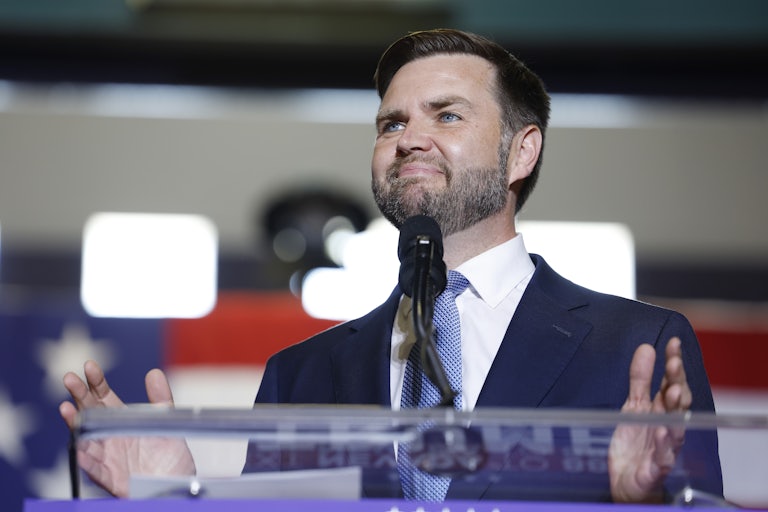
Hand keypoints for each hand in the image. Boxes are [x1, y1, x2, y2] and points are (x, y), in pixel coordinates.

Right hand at [59, 360, 194, 496]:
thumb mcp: (168, 422)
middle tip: (69, 378)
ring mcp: (109, 457)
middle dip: (79, 396)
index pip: (103, 397)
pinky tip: (79, 449)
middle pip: (90, 412)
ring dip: (76, 425)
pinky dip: (87, 461)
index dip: (96, 382)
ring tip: (66, 409)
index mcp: (121, 420)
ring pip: (86, 439)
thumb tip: (154, 373)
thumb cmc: (170, 456)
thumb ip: (160, 399)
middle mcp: (110, 436)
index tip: (89, 366)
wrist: (179, 485)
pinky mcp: (112, 479)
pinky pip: (96, 470)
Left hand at [609, 337, 689, 502]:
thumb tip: (646, 347)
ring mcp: (664, 448)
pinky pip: (662, 457)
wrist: (628, 481)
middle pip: (677, 402)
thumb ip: (640, 379)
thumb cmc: (637, 442)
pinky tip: (663, 430)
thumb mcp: (634, 405)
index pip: (672, 383)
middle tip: (674, 364)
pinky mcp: (655, 469)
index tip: (673, 344)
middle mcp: (668, 426)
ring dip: (676, 411)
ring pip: (675, 428)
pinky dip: (664, 445)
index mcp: (663, 410)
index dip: (674, 364)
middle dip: (677, 382)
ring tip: (674, 392)